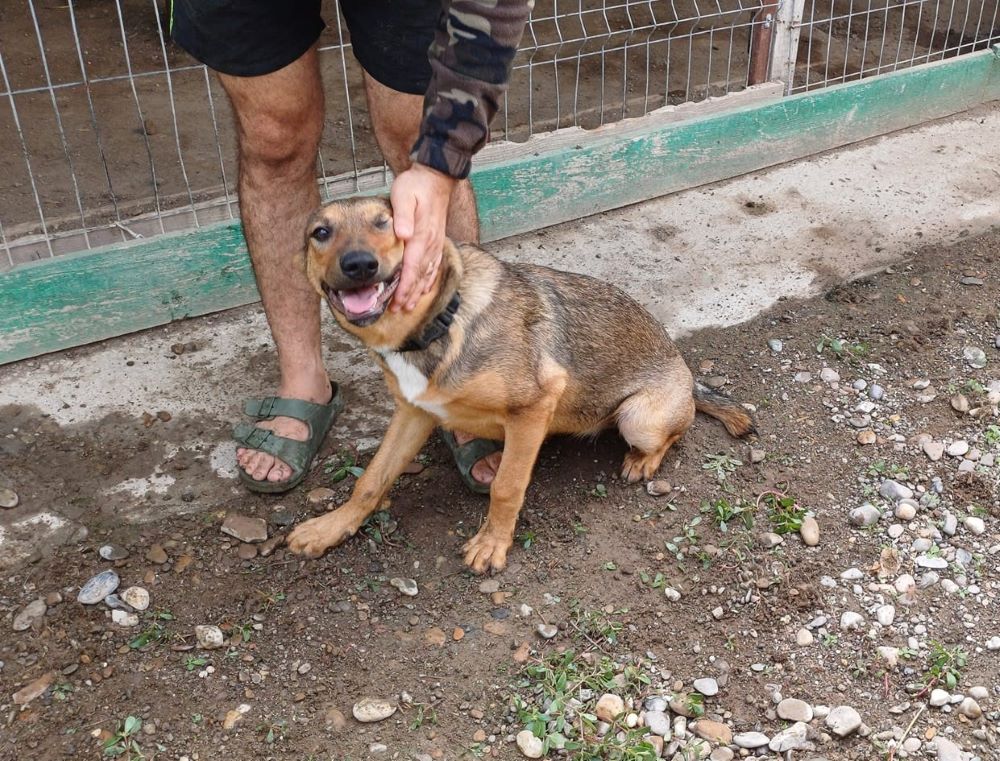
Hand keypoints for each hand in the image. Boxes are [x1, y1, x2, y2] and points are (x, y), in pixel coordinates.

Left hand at [390, 164, 456, 311]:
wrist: (436, 176)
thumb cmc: (416, 186)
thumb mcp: (404, 195)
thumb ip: (403, 216)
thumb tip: (402, 234)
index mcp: (421, 236)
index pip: (412, 268)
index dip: (404, 287)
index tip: (396, 301)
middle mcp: (431, 243)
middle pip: (420, 276)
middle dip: (409, 295)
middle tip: (398, 310)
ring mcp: (436, 243)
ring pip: (428, 273)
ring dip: (418, 291)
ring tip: (409, 305)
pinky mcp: (437, 240)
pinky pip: (435, 265)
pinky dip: (429, 280)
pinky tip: (424, 288)